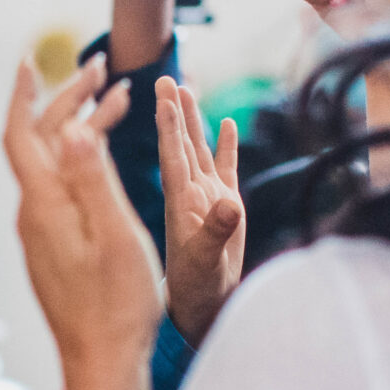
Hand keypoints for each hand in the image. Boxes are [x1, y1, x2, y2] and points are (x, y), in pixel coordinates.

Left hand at [3, 58, 157, 389]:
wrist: (104, 362)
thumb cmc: (118, 305)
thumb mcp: (115, 236)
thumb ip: (95, 180)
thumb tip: (76, 131)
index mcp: (45, 205)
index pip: (21, 134)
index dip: (24, 94)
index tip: (31, 60)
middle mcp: (35, 216)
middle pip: (42, 143)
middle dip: (69, 101)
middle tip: (105, 72)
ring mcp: (44, 234)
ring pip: (56, 165)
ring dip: (83, 129)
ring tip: (121, 103)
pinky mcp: (56, 250)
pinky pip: (64, 189)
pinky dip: (85, 161)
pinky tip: (108, 159)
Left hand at [155, 78, 243, 347]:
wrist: (200, 313)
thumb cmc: (194, 294)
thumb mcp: (204, 264)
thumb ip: (215, 232)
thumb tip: (230, 201)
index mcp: (178, 205)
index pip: (171, 155)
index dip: (166, 125)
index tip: (160, 93)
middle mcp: (188, 197)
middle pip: (178, 144)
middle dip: (171, 110)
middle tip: (164, 76)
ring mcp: (203, 202)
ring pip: (196, 152)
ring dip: (191, 121)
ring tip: (187, 88)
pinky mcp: (221, 211)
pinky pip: (220, 170)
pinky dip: (223, 147)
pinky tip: (226, 123)